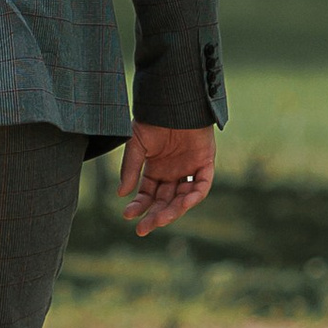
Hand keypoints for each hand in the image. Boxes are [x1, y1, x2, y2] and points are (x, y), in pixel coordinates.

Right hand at [117, 121, 215, 236]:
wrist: (174, 99)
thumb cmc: (153, 118)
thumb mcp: (136, 144)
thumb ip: (130, 168)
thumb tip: (121, 194)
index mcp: (156, 169)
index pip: (148, 195)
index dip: (139, 206)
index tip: (127, 215)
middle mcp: (173, 173)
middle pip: (164, 201)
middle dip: (154, 215)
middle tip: (143, 229)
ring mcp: (189, 169)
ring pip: (182, 197)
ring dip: (172, 210)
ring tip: (161, 219)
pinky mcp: (205, 163)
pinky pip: (202, 185)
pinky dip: (194, 195)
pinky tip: (183, 203)